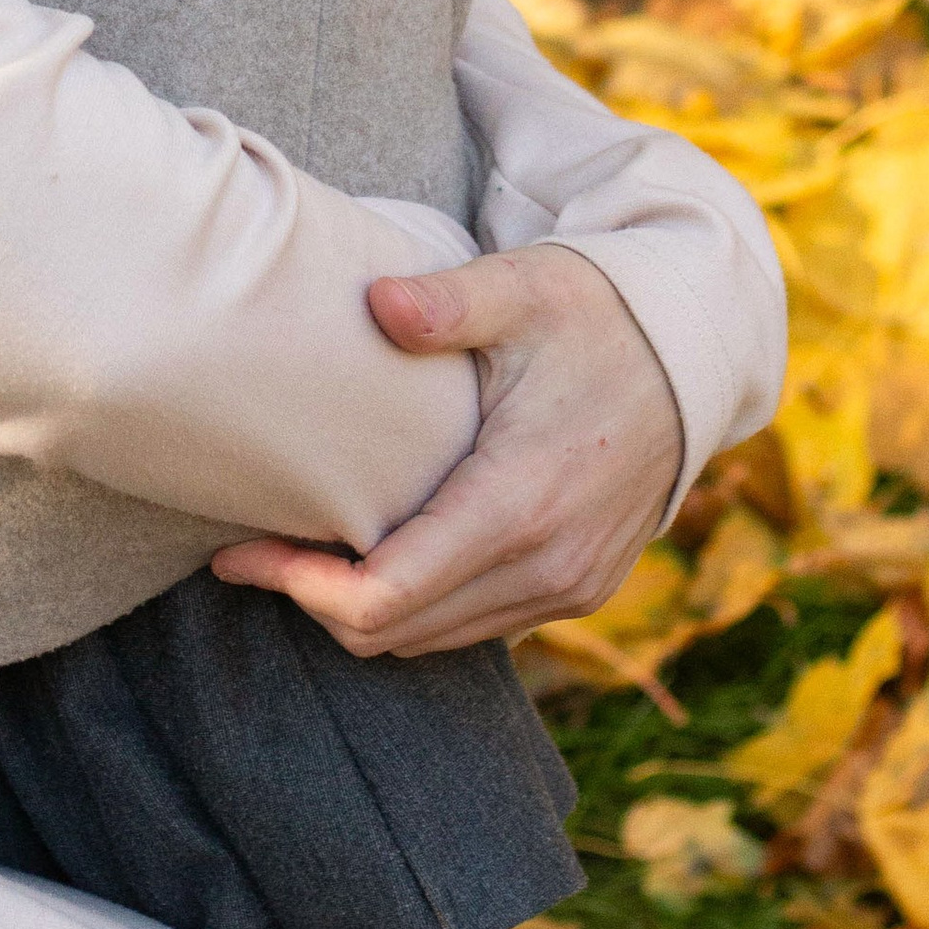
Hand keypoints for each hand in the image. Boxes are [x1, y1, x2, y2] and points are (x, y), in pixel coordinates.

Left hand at [209, 243, 681, 657]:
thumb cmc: (595, 315)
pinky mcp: (578, 588)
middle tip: (248, 550)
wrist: (691, 357)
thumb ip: (448, 300)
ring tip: (298, 551)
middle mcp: (548, 565)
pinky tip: (374, 553)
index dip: (299, 587)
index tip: (236, 554)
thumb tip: (378, 303)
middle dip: (313, 600)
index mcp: (521, 501)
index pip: (388, 595)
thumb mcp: (524, 287)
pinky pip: (475, 626)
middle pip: (399, 632)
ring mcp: (568, 586)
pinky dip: (416, 607)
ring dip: (363, 610)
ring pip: (434, 640)